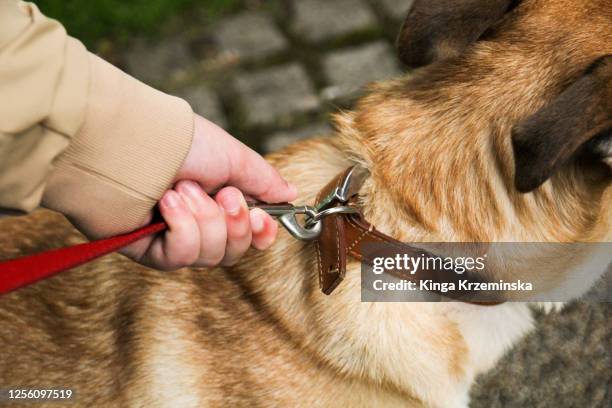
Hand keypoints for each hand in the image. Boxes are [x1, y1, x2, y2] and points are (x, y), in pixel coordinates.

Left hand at [122, 115, 296, 269]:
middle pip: (232, 251)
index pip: (248, 236)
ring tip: (182, 190)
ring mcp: (173, 238)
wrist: (135, 142)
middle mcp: (198, 222)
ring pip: (210, 255)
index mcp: (219, 201)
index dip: (260, 235)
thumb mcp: (235, 157)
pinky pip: (181, 257)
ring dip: (203, 219)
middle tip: (223, 195)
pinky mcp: (149, 249)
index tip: (261, 219)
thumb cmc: (182, 143)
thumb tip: (291, 194)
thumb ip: (264, 180)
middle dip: (233, 224)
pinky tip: (166, 204)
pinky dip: (180, 227)